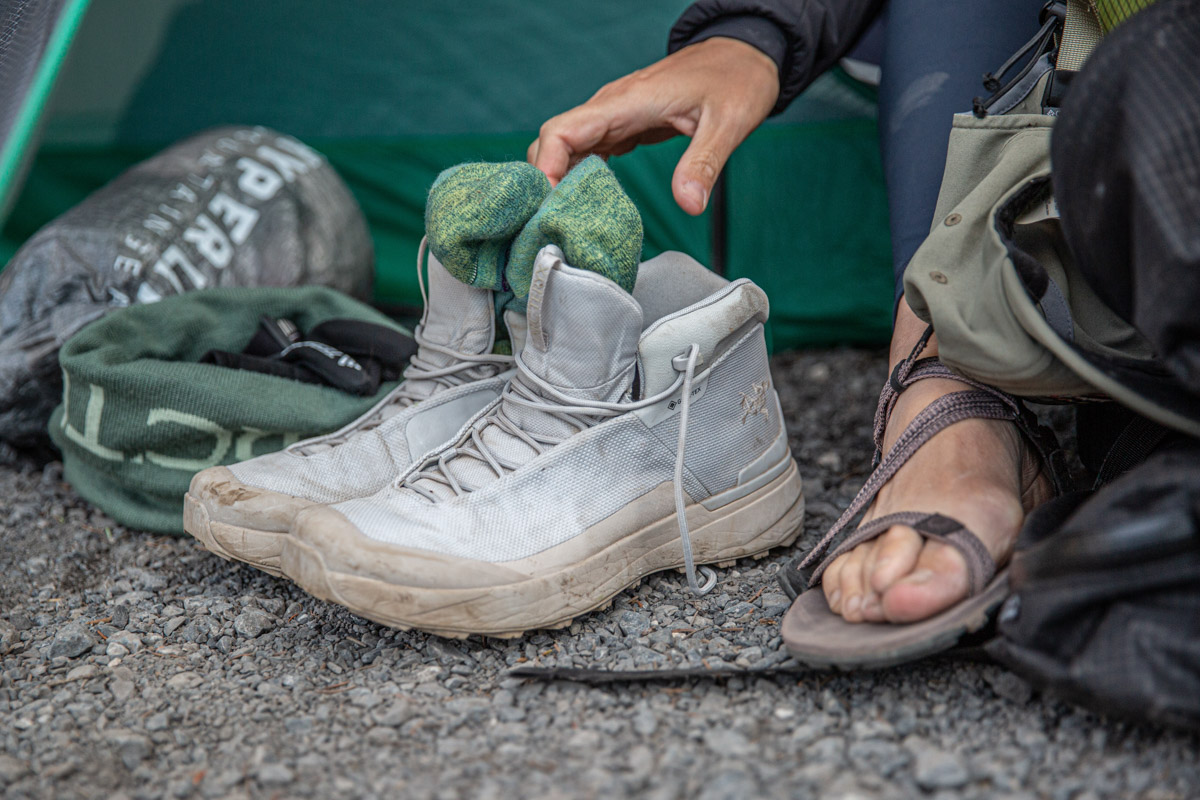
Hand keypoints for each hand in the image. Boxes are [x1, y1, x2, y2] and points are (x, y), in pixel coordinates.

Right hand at [528, 37, 779, 214]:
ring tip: (566, 224)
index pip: (561, 130)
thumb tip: (688, 205)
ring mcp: (614, 117)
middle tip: (555, 227)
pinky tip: (587, 206)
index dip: (546, 169)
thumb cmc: (735, 80)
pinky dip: (579, 178)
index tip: (550, 206)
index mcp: (626, 103)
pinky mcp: (623, 127)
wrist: (742, 55)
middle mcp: (611, 108)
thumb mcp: (728, 124)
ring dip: (560, 184)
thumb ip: (703, 164)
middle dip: (546, 184)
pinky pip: (586, 152)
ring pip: (566, 148)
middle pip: (553, 143)